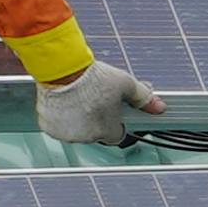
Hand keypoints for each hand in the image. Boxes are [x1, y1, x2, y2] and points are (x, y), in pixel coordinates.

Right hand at [34, 60, 175, 146]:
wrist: (62, 70)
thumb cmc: (93, 77)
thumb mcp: (125, 84)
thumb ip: (143, 98)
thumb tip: (159, 107)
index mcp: (107, 131)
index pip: (115, 135)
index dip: (114, 123)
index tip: (111, 111)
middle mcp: (86, 137)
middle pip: (94, 132)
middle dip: (95, 119)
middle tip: (93, 99)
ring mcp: (66, 133)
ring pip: (74, 130)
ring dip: (76, 119)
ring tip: (77, 98)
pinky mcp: (48, 127)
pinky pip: (56, 126)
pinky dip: (59, 117)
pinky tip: (63, 102)